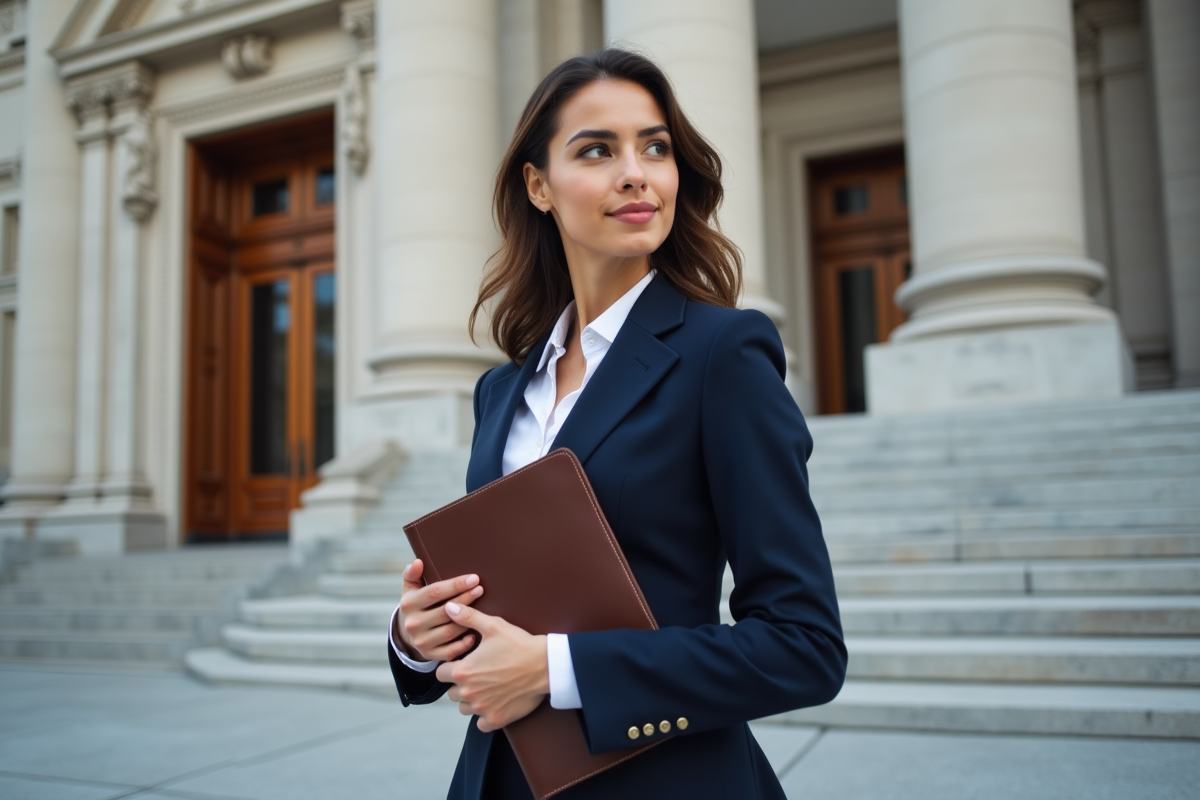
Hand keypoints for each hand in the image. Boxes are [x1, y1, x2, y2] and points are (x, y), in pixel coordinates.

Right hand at [396, 560, 484, 661]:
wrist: (410, 630)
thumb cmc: (418, 603)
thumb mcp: (411, 587)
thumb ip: (412, 574)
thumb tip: (418, 562)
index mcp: (408, 604)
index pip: (434, 592)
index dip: (456, 585)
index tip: (474, 578)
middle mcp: (413, 624)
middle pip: (445, 611)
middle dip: (465, 599)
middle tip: (480, 589)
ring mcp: (421, 641)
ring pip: (450, 631)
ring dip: (468, 620)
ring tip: (482, 609)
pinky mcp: (430, 655)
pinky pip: (451, 651)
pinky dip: (464, 643)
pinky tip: (475, 633)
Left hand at [435, 602, 548, 732]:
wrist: (545, 666)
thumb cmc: (519, 645)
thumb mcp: (493, 626)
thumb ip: (467, 617)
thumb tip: (448, 607)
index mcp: (463, 671)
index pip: (441, 673)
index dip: (450, 666)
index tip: (463, 662)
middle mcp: (468, 692)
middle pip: (451, 693)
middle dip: (459, 684)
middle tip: (476, 673)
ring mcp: (482, 708)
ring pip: (464, 708)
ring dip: (470, 700)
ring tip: (484, 687)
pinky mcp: (496, 719)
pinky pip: (480, 723)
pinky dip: (484, 716)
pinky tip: (493, 703)